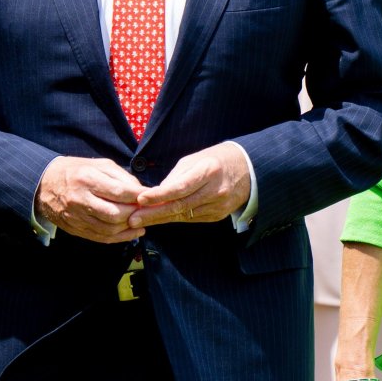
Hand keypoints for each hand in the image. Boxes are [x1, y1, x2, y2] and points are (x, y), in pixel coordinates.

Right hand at [34, 155, 148, 243]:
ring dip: (129, 228)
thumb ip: (122, 177)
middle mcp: (80, 199)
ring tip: (140, 221)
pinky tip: (132, 232)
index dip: (139, 197)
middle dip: (135, 214)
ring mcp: (76, 217)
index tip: (150, 197)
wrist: (44, 184)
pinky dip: (120, 238)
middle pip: (115, 214)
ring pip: (109, 229)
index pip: (119, 192)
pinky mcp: (75, 229)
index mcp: (87, 179)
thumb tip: (142, 192)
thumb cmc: (76, 171)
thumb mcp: (98, 165)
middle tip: (145, 210)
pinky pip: (101, 238)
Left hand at [133, 143, 250, 225]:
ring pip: (184, 216)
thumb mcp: (195, 159)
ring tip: (139, 220)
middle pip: (180, 206)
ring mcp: (218, 206)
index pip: (180, 187)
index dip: (159, 195)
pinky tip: (159, 219)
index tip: (141, 199)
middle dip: (153, 214)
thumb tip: (156, 193)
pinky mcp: (218, 215)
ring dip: (160, 219)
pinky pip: (192, 218)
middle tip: (132, 219)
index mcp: (209, 171)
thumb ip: (176, 177)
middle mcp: (215, 191)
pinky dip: (174, 218)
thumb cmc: (216, 160)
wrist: (248, 170)